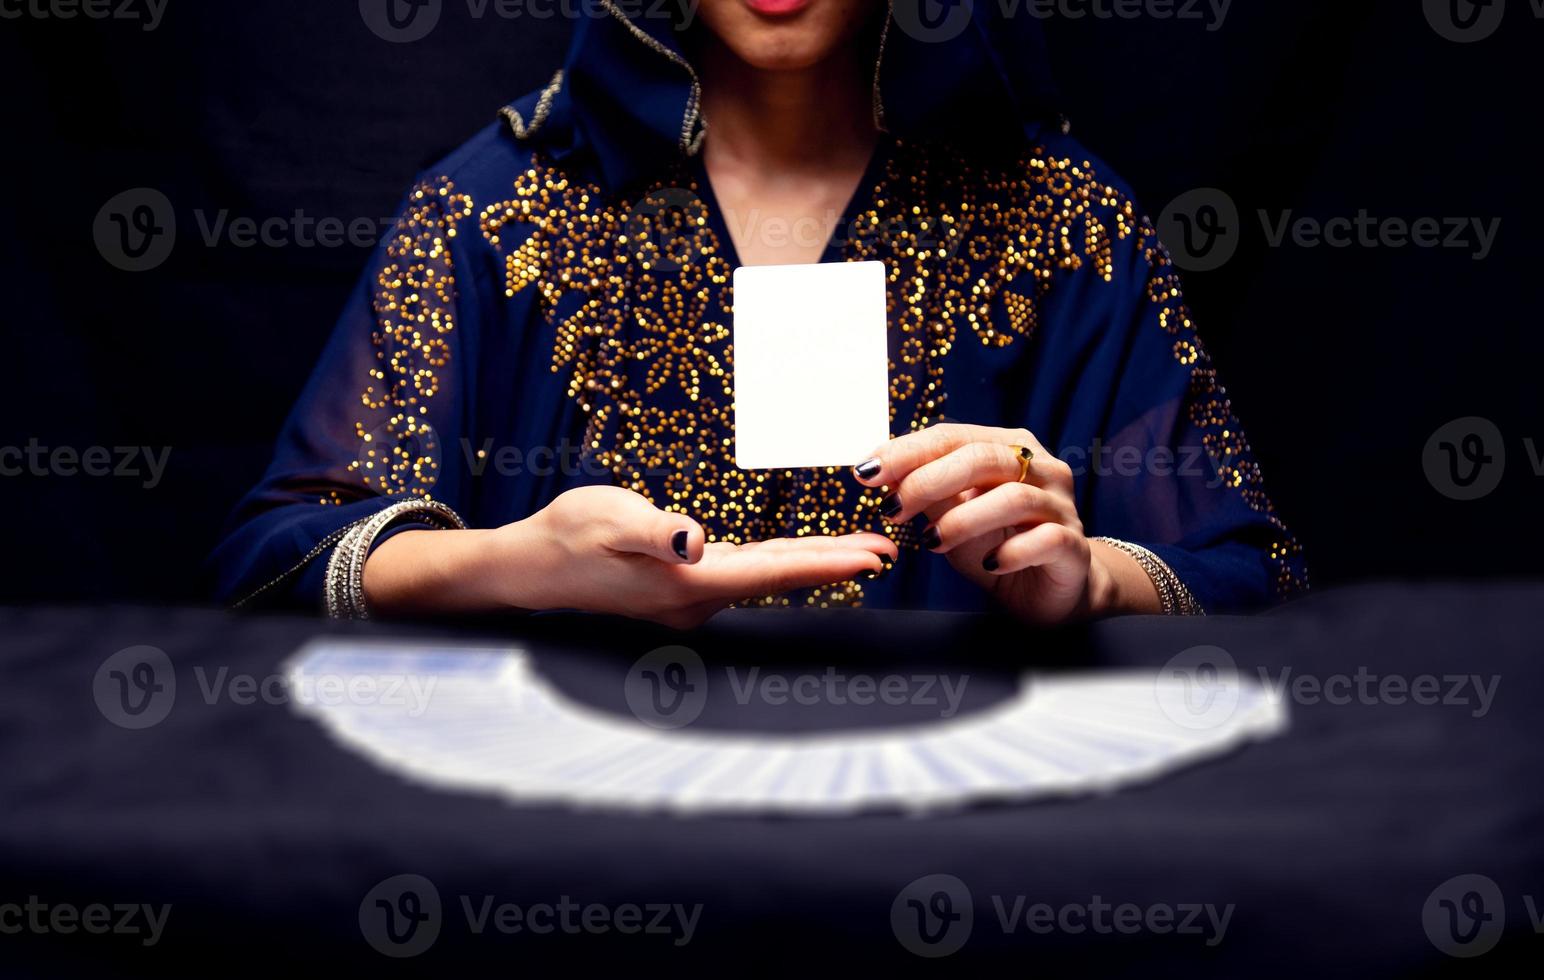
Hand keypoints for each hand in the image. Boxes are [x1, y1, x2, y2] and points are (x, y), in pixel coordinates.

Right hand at [365, 485, 896, 628]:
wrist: (528, 567)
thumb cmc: (565, 536)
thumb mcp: (609, 518)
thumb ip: (656, 530)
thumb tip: (694, 540)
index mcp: (687, 582)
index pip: (774, 572)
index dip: (827, 564)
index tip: (872, 558)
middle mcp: (696, 598)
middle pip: (781, 579)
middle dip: (835, 565)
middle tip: (887, 552)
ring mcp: (689, 597)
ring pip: (766, 577)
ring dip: (811, 564)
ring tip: (858, 552)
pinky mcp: (680, 587)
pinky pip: (744, 574)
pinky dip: (779, 564)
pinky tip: (795, 556)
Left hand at [852, 424, 1153, 624]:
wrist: (1050, 588)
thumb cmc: (997, 543)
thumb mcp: (951, 514)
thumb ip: (924, 491)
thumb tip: (876, 472)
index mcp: (1008, 447)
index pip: (953, 436)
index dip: (907, 452)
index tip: (866, 473)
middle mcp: (1041, 468)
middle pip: (982, 458)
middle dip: (928, 482)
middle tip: (893, 511)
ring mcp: (1061, 506)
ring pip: (1013, 498)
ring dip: (963, 520)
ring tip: (932, 542)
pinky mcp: (1074, 547)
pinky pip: (1046, 540)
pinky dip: (1011, 552)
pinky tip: (989, 564)